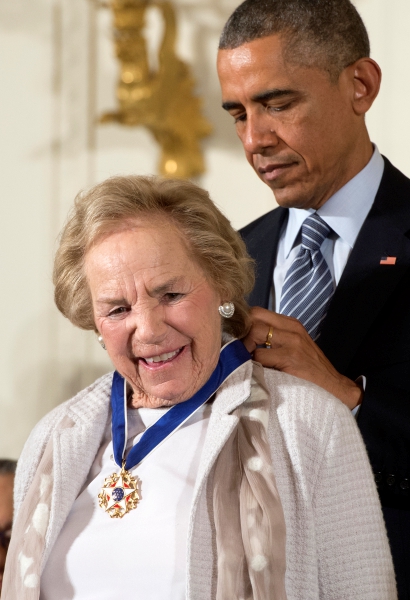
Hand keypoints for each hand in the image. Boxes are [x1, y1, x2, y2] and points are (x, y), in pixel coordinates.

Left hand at [243, 307, 362, 409]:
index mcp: (290, 324)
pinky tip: (254, 371)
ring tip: (244, 361)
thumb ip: (272, 338)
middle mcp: (291, 328)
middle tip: (237, 350)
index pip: (257, 311)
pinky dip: (251, 363)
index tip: (235, 338)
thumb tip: (242, 338)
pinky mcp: (290, 358)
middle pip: (253, 317)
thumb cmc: (309, 369)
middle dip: (240, 332)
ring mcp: (292, 342)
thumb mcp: (293, 346)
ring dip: (244, 347)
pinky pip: (259, 355)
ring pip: (254, 332)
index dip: (242, 323)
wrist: (335, 388)